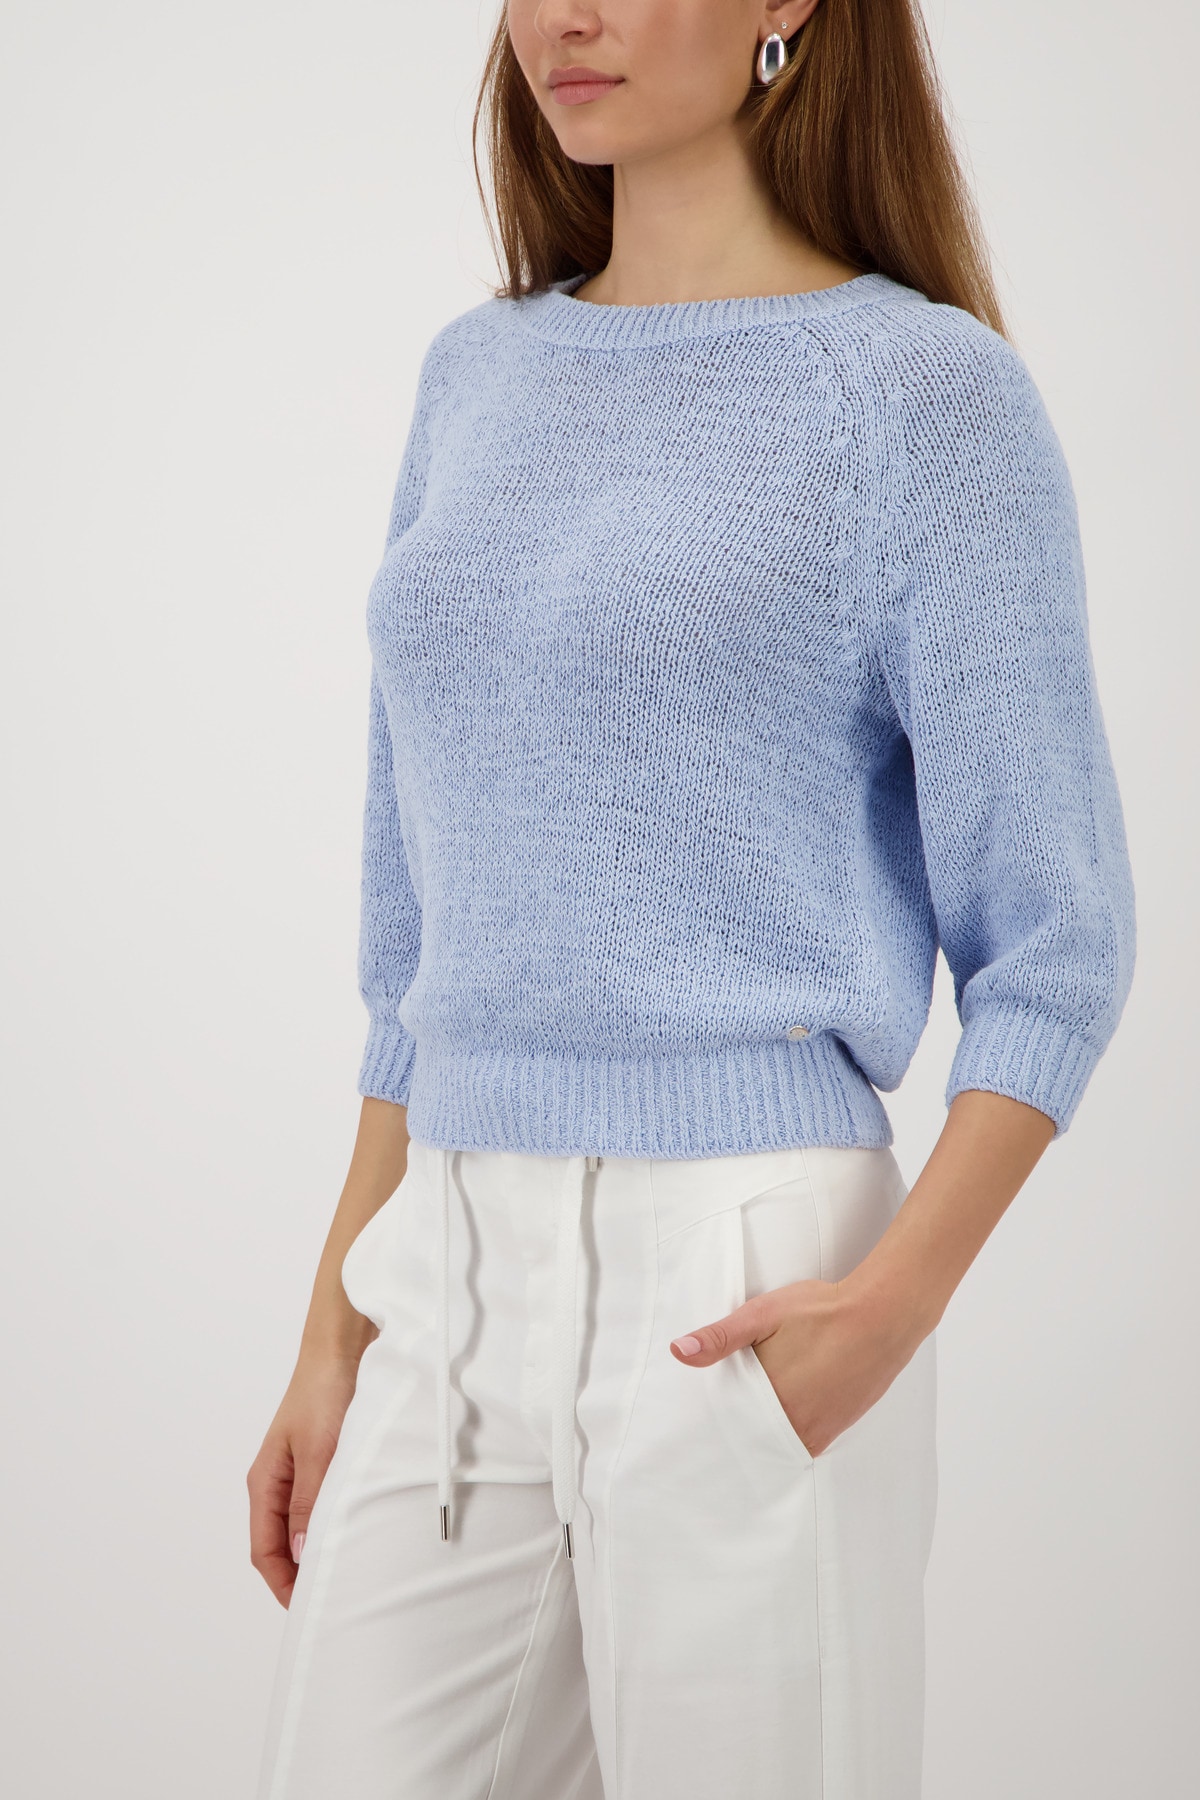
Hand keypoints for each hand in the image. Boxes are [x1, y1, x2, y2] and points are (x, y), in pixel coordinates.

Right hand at [246, 1351, 360, 1606]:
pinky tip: (357, 1531)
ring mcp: (301, 1472)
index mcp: (265, 1482)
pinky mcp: (325, 1461)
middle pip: (282, 1544)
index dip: (283, 1584)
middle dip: (300, 1575)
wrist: (344, 1345)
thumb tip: (301, 1553)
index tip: (307, 1607)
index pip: (265, 1551)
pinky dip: (334, 1523)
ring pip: (304, 1526)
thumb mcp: (318, 1450)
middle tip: (332, 1598)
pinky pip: (323, 1505)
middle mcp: (279, 1481)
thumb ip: (309, 1500)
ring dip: (319, 1549)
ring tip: (346, 1572)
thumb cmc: (325, 1390)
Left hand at [670, 1276, 924, 1458]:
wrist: (883, 1316)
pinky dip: (789, 1434)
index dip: (713, 1425)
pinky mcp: (840, 1425)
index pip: (729, 1428)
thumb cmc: (823, 1311)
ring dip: (763, 1435)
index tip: (696, 1428)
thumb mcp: (763, 1314)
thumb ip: (721, 1337)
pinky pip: (805, 1440)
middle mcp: (796, 1423)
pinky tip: (782, 1416)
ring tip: (747, 1422)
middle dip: (736, 1434)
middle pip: (754, 1440)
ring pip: (779, 1442)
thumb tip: (678, 1351)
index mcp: (771, 1400)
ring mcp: (821, 1428)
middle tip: (716, 1430)